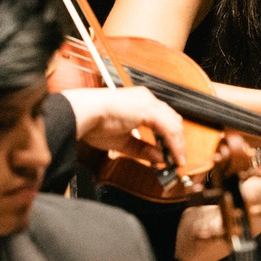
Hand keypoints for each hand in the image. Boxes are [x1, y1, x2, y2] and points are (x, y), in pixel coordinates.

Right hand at [60, 86, 186, 173]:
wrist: (83, 114)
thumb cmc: (94, 123)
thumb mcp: (124, 141)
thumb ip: (143, 149)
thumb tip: (160, 158)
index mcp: (139, 102)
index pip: (163, 118)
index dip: (170, 137)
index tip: (171, 153)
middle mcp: (146, 99)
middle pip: (172, 120)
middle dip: (177, 141)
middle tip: (177, 159)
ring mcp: (149, 102)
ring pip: (173, 125)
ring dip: (177, 145)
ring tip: (177, 161)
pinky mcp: (149, 110)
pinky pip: (168, 129)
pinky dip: (174, 144)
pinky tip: (173, 157)